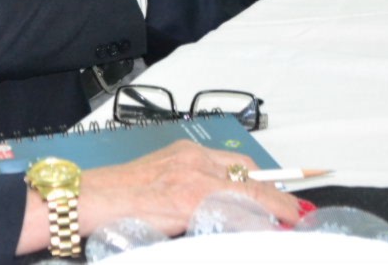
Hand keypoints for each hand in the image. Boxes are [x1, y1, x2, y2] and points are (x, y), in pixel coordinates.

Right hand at [16, 140, 300, 254]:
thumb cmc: (118, 198)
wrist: (88, 199)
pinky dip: (255, 225)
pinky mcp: (190, 200)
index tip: (287, 199)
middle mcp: (194, 160)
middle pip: (251, 178)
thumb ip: (190, 192)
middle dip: (279, 199)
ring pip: (250, 194)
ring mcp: (194, 179)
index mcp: (186, 154)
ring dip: (275, 212)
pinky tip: (266, 232)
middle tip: (299, 214)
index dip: (267, 184)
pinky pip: (235, 213)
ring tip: (292, 223)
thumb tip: (225, 213)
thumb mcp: (159, 186)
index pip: (238, 166)